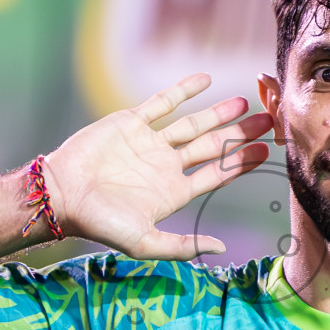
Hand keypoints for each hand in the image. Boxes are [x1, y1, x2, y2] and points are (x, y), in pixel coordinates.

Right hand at [43, 74, 271, 258]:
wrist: (61, 194)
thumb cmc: (100, 223)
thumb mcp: (144, 242)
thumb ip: (182, 246)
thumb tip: (219, 249)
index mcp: (174, 192)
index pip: (217, 174)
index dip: (242, 163)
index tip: (266, 151)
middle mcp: (166, 165)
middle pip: (212, 146)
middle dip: (240, 134)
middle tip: (268, 121)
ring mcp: (150, 143)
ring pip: (193, 123)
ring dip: (219, 113)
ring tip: (244, 102)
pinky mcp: (131, 122)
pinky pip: (162, 102)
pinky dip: (184, 90)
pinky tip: (206, 80)